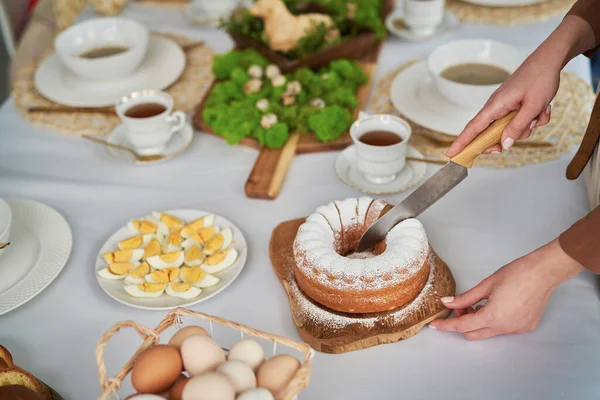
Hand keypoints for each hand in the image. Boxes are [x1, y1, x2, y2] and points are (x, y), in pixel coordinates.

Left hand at [429, 239, 582, 339]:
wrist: (543, 272)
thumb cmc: (517, 274)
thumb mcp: (486, 285)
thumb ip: (464, 298)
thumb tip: (447, 303)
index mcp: (493, 316)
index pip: (462, 326)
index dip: (446, 325)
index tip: (435, 325)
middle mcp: (505, 327)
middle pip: (473, 333)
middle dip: (463, 322)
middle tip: (462, 306)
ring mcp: (517, 329)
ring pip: (488, 332)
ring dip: (479, 321)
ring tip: (481, 302)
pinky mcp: (526, 326)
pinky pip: (503, 329)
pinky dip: (494, 320)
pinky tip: (497, 305)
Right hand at [446, 50, 558, 156]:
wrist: (549, 61)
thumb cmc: (540, 79)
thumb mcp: (532, 107)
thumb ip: (517, 127)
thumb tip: (505, 144)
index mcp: (495, 105)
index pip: (474, 128)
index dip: (462, 142)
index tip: (451, 154)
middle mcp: (497, 107)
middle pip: (491, 133)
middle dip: (502, 140)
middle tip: (505, 147)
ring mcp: (505, 107)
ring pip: (510, 128)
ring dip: (527, 126)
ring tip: (539, 113)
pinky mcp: (514, 106)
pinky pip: (521, 121)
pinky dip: (534, 119)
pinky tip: (542, 108)